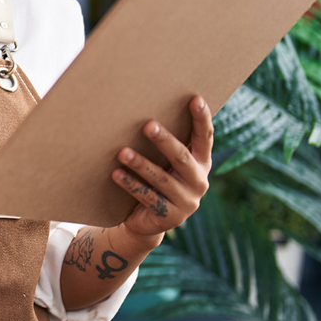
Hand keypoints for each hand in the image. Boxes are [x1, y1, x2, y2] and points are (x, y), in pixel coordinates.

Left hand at [113, 96, 213, 243]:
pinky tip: (116, 173)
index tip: (195, 99)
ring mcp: (187, 202)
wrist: (147, 221)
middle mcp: (199, 182)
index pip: (205, 138)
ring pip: (162, 179)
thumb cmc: (156, 180)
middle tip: (147, 125)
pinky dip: (131, 184)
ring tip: (122, 152)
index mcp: (202, 163)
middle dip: (165, 141)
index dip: (202, 119)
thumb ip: (167, 144)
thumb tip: (142, 108)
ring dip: (141, 164)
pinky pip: (147, 197)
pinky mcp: (170, 217)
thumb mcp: (166, 163)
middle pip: (182, 157)